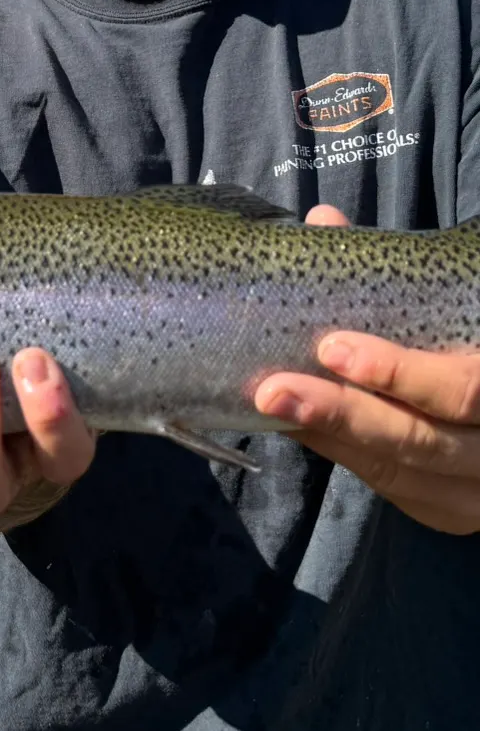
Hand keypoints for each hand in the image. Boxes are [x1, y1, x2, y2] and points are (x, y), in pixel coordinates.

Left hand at [255, 204, 479, 534]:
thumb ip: (393, 280)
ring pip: (403, 471)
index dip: (403, 374)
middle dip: (346, 414)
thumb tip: (325, 221)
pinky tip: (295, 425)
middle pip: (426, 440)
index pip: (468, 389)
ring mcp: (479, 488)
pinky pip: (394, 488)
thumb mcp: (448, 313)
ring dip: (331, 436)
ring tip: (270, 402)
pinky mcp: (452, 509)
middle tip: (274, 387)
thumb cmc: (463, 343)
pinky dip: (340, 453)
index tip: (334, 348)